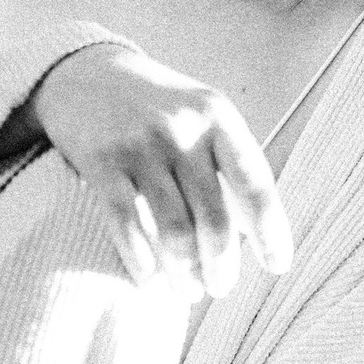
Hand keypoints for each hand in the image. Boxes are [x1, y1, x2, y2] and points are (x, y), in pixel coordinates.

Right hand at [31, 45, 294, 299]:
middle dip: (221, 266)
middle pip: (215, 218)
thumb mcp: (202, 113)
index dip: (271, 232)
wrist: (86, 72)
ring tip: (188, 290)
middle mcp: (182, 129)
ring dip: (184, 273)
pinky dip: (141, 261)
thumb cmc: (156, 106)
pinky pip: (126, 225)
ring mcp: (140, 145)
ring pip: (173, 230)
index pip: (255, 184)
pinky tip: (149, 279)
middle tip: (220, 287)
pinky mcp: (101, 161)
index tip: (277, 267)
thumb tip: (257, 233)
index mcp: (218, 117)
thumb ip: (229, 161)